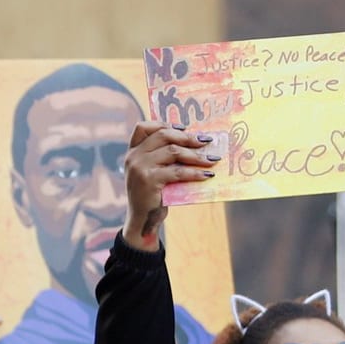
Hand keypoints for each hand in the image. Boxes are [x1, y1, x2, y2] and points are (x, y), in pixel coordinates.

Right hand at [121, 122, 217, 247]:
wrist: (143, 220)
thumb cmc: (152, 195)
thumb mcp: (153, 172)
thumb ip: (162, 157)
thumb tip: (195, 143)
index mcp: (133, 152)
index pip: (143, 127)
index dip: (164, 123)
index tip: (185, 128)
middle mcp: (133, 157)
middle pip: (163, 135)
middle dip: (187, 137)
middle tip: (206, 141)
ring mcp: (139, 167)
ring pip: (173, 152)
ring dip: (195, 155)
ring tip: (211, 160)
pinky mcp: (149, 180)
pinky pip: (177, 171)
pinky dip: (194, 172)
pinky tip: (206, 175)